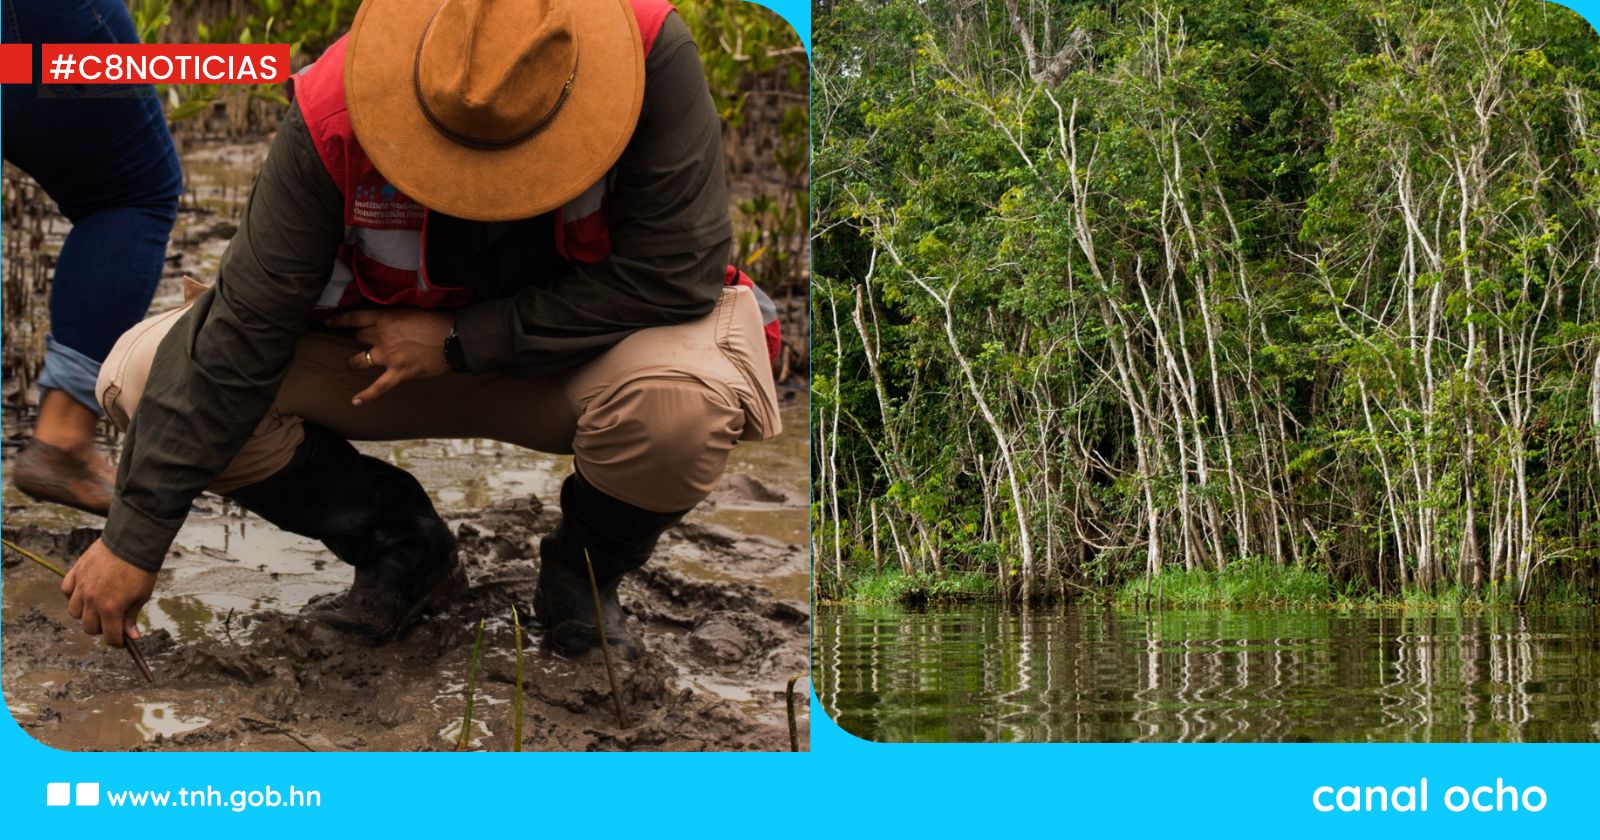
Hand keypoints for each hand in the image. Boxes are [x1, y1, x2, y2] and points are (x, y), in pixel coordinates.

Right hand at [61, 538, 156, 647]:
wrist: (132, 542)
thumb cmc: (141, 569)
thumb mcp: (142, 596)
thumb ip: (132, 617)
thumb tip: (132, 637)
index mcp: (111, 608)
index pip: (109, 636)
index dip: (116, 641)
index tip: (121, 640)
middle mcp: (92, 600)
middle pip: (89, 627)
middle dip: (101, 628)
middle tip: (111, 621)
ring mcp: (81, 586)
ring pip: (74, 612)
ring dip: (85, 613)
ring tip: (97, 606)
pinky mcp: (75, 572)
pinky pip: (66, 591)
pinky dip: (73, 595)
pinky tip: (84, 592)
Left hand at [324, 308, 453, 404]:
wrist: (454, 337)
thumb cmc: (438, 321)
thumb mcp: (412, 311)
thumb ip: (395, 317)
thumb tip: (389, 322)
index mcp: (386, 317)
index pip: (354, 317)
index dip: (339, 320)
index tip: (327, 321)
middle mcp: (382, 336)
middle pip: (357, 337)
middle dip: (353, 338)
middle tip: (350, 341)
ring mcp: (389, 356)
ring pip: (360, 359)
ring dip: (353, 362)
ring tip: (351, 365)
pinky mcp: (399, 373)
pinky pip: (379, 387)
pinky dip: (367, 395)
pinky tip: (355, 402)